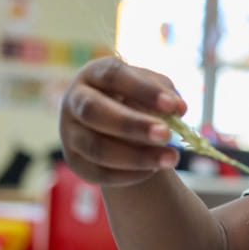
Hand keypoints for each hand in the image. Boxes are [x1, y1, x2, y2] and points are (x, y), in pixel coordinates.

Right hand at [59, 56, 185, 187]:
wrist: (115, 126)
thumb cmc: (136, 100)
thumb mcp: (150, 89)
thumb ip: (165, 95)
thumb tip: (178, 109)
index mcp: (94, 74)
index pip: (113, 75)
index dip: (143, 90)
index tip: (172, 106)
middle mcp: (75, 100)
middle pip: (94, 111)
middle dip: (132, 125)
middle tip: (166, 134)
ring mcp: (70, 132)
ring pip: (96, 147)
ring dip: (136, 156)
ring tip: (170, 158)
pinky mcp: (74, 160)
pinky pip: (98, 172)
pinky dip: (129, 174)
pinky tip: (153, 170)